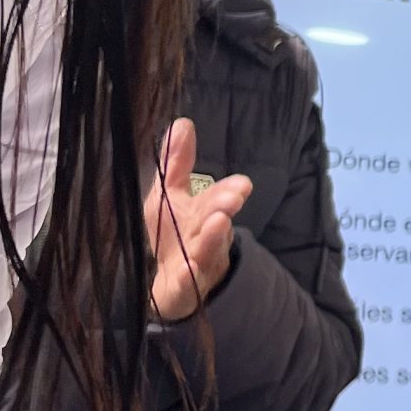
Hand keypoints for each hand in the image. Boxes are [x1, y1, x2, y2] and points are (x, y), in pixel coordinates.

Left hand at [146, 117, 249, 320]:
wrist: (170, 285)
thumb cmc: (173, 235)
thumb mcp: (167, 196)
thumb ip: (176, 163)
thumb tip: (183, 122)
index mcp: (204, 213)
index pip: (218, 198)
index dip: (229, 191)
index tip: (243, 184)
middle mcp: (207, 237)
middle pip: (216, 220)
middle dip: (223, 207)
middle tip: (233, 198)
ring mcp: (198, 264)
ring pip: (207, 249)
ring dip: (213, 236)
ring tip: (219, 221)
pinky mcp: (184, 288)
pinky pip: (188, 282)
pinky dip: (190, 274)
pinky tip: (189, 266)